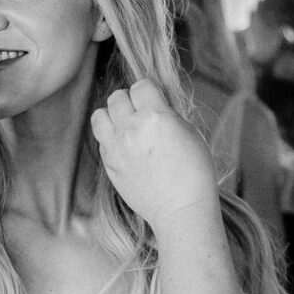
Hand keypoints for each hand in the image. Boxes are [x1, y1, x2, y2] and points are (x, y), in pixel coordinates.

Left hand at [90, 80, 218, 229]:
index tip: (153, 100)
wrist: (180, 208)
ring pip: (99, 115)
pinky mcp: (109, 164)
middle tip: (139, 113)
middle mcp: (131, 129)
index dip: (148, 91)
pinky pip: (101, 139)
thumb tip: (153, 102)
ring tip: (124, 126)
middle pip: (116, 97)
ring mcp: (116, 148)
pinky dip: (110, 138)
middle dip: (128, 101)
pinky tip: (125, 146)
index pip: (140, 85)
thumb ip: (167, 114)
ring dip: (111, 116)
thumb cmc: (194, 171)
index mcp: (155, 117)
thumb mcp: (189, 132)